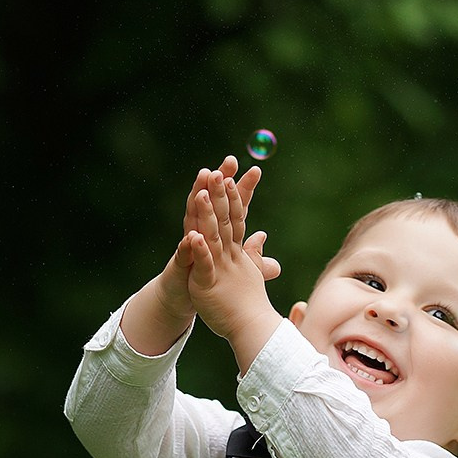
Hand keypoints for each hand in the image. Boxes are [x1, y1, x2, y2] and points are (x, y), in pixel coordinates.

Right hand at [158, 155, 279, 325]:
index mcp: (219, 230)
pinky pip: (183, 251)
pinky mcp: (181, 262)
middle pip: (212, 201)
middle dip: (219, 181)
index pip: (234, 205)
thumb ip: (253, 263)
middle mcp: (202, 229)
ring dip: (198, 197)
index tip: (256, 170)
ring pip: (194, 216)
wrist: (183, 295)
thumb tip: (276, 265)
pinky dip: (188, 244)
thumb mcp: (235, 270)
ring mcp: (190, 242)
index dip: (244, 188)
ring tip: (204, 177)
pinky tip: (192, 234)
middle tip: (228, 161)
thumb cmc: (209, 277)